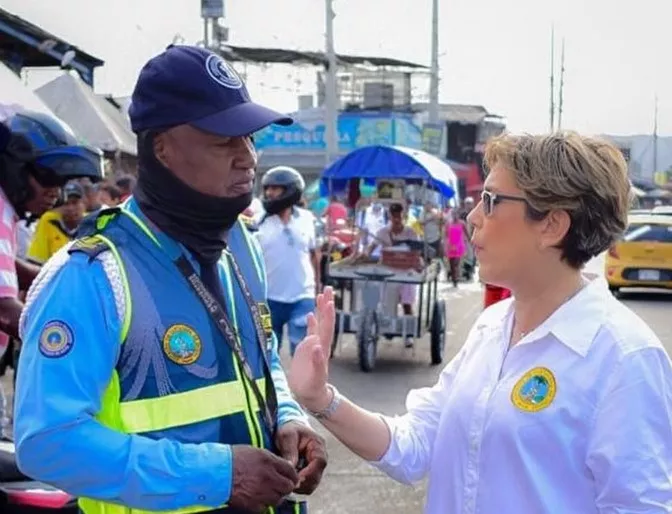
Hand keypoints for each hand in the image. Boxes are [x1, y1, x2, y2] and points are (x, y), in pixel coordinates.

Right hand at [228, 446, 298, 512]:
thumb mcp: (255, 452)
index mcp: (269, 461)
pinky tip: (258, 497)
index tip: (290, 476)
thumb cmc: (232, 459)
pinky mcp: (254, 505)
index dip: (291, 474)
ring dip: (276, 495)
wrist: (215, 473)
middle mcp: (268, 477)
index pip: (290, 471)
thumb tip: (284, 466)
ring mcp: (262, 492)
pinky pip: (266, 506)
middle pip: (288, 486)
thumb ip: (271, 460)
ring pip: (279, 498)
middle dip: (286, 485)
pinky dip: (264, 503)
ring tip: (267, 490)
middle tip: (281, 484)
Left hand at [275, 421, 327, 493]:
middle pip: (317, 476)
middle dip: (304, 482)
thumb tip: (291, 468)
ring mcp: (315, 466)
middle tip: (289, 482)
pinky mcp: (309, 473)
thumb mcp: (287, 436)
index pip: (320, 461)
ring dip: (300, 486)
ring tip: (287, 480)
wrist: (288, 428)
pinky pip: (306, 485)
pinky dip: (298, 486)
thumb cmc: (289, 429)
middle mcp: (320, 457)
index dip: (310, 472)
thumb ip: (290, 451)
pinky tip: (289, 479)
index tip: (297, 477)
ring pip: (312, 484)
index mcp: (318, 445)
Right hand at [288, 287, 334, 411]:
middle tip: (328, 288)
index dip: (328, 315)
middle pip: (325, 320)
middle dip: (326, 304)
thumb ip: (316, 362)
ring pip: (319, 322)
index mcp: (322, 349)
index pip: (326, 328)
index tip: (329, 301)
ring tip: (321, 294)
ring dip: (321, 309)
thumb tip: (316, 347)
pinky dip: (312, 321)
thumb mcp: (315, 376)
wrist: (311, 395)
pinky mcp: (307, 348)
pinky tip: (310, 313)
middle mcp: (320, 343)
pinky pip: (310, 331)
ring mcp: (314, 345)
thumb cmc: (313, 387)